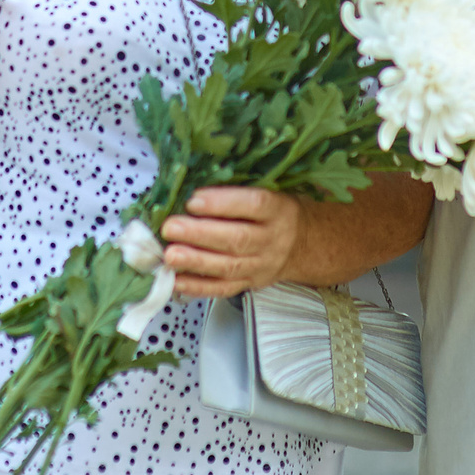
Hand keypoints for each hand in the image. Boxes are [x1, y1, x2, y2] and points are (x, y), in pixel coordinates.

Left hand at [161, 187, 302, 298]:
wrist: (304, 243)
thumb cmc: (276, 211)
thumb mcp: (270, 191)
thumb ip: (238, 191)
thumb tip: (193, 186)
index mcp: (278, 210)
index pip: (253, 205)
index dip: (223, 203)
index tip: (194, 200)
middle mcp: (272, 239)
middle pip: (237, 239)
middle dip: (200, 234)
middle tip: (171, 228)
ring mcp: (261, 265)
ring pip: (229, 266)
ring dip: (195, 262)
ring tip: (170, 255)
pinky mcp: (250, 283)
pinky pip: (224, 288)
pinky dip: (198, 287)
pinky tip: (177, 280)